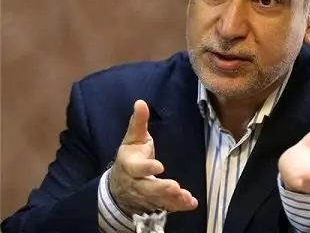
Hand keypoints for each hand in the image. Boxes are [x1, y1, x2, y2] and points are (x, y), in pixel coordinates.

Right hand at [108, 100, 197, 214]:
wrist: (118, 185)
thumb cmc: (131, 156)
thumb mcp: (132, 138)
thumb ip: (138, 122)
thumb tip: (140, 102)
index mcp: (130, 165)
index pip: (137, 168)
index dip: (147, 168)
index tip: (159, 166)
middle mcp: (137, 183)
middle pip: (147, 188)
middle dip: (161, 188)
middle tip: (174, 187)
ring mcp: (146, 196)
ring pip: (158, 200)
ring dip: (172, 200)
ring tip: (186, 197)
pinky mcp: (155, 203)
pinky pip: (166, 207)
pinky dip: (178, 207)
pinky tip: (191, 203)